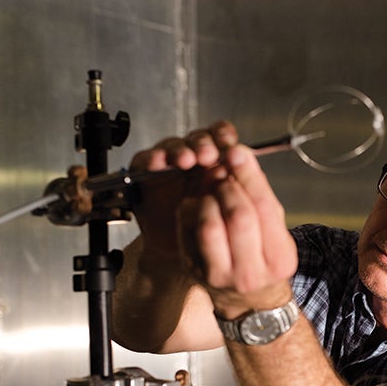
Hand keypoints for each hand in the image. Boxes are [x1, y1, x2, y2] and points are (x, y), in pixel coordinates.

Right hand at [127, 121, 238, 261]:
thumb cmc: (204, 226)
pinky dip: (150, 158)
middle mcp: (192, 159)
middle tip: (206, 155)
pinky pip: (144, 159)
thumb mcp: (226, 206)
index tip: (227, 141)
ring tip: (185, 160)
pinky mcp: (144, 173)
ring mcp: (168, 165)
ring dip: (179, 150)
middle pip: (197, 138)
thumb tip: (242, 161)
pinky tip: (157, 163)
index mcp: (216, 161)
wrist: (179, 250)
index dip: (223, 135)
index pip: (220, 136)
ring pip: (173, 146)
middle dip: (202, 144)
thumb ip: (234, 181)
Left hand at [180, 142, 298, 316]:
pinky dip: (190, 210)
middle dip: (229, 186)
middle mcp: (251, 272)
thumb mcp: (276, 234)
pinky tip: (198, 204)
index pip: (265, 209)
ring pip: (209, 225)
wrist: (251, 305)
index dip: (249, 176)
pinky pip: (187, 232)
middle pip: (238, 216)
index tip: (238, 153)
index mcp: (279, 259)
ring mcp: (221, 276)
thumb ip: (261, 199)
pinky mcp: (196, 273)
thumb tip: (239, 157)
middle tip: (225, 173)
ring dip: (209, 198)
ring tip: (213, 190)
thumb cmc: (266, 262)